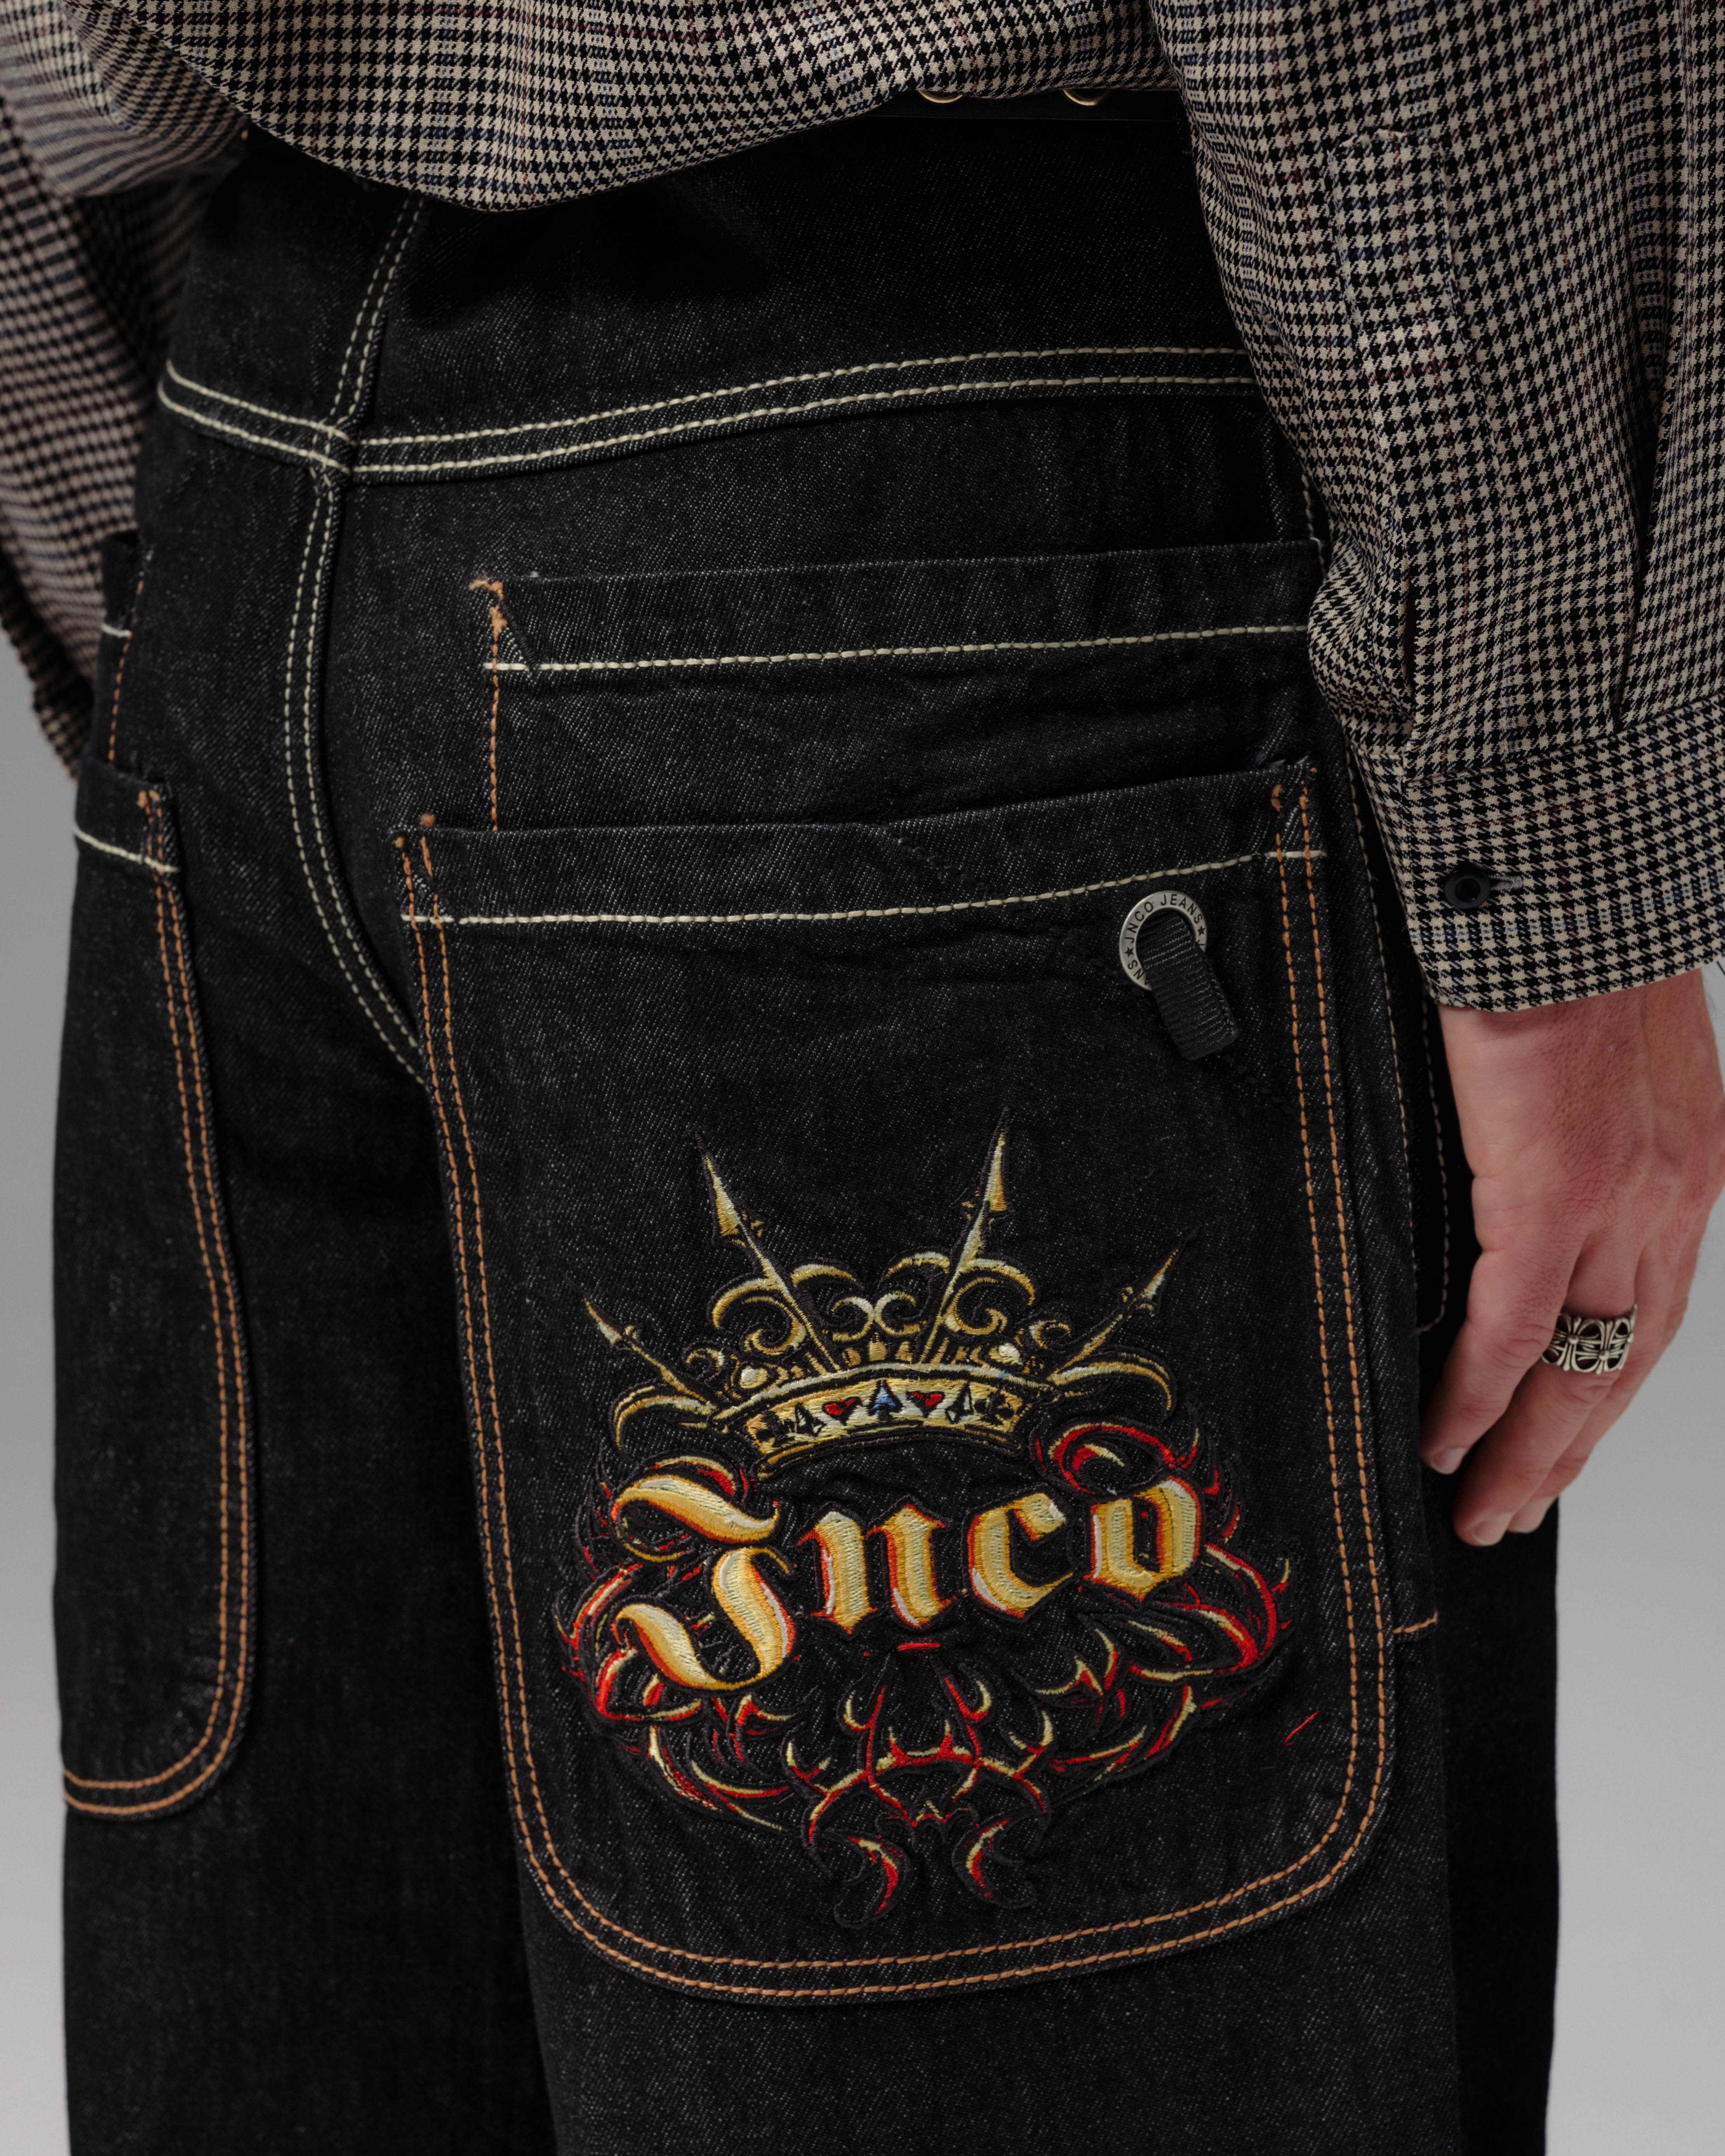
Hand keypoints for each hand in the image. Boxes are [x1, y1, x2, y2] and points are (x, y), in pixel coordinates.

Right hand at [1420, 970, 1724, 1543]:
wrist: (1562, 872)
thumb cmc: (1562, 937)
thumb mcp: (1599, 1050)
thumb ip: (1572, 1124)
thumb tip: (1513, 1168)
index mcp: (1686, 1159)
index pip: (1651, 1309)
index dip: (1606, 1389)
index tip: (1562, 1440)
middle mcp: (1671, 1194)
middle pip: (1627, 1363)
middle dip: (1569, 1450)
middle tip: (1517, 1512)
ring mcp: (1619, 1200)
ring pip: (1580, 1367)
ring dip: (1530, 1449)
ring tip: (1483, 1505)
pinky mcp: (1553, 1193)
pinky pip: (1515, 1326)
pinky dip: (1478, 1392)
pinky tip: (1446, 1437)